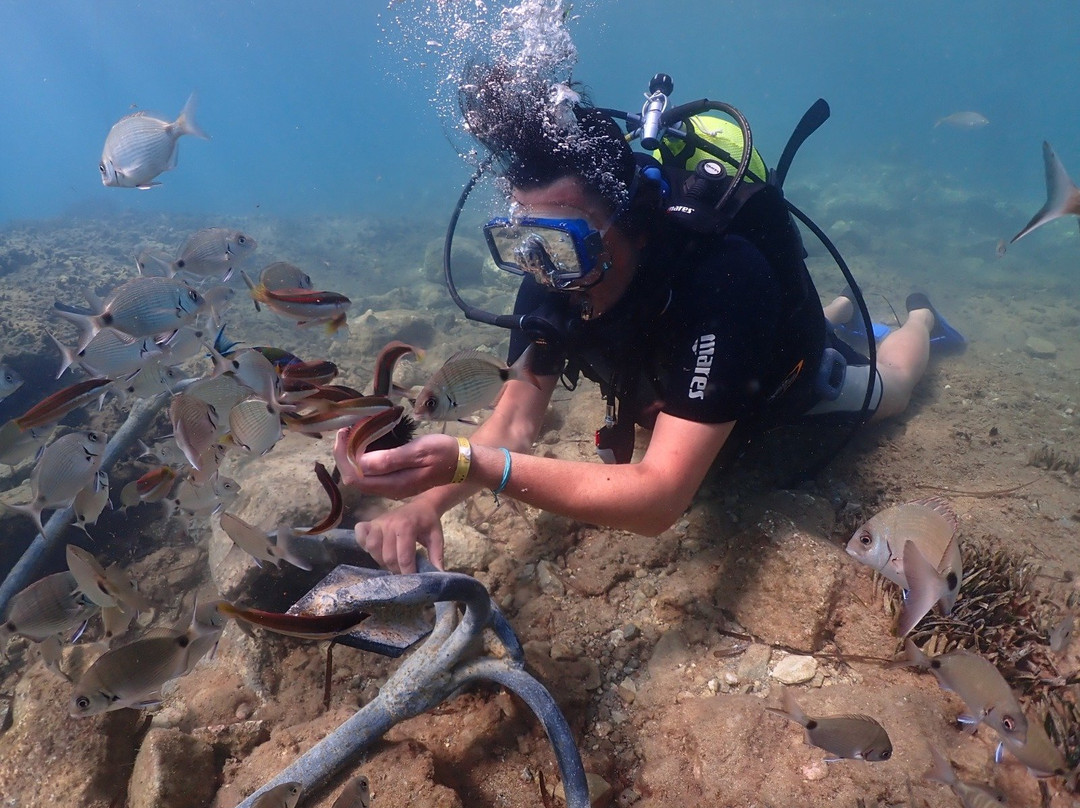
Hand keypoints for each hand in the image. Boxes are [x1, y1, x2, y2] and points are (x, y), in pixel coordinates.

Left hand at [332, 432, 460, 498]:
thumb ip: (389, 459)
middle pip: (354, 478)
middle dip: (344, 455)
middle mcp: (389, 490)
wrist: (464, 463)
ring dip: (352, 456)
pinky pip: (372, 472)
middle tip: (345, 430)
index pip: (355, 477)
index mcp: (394, 485)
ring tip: (351, 434)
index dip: (343, 457)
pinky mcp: (396, 480)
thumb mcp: (418, 452)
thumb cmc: (443, 453)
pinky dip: (363, 457)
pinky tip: (364, 442)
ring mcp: (393, 486)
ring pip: (362, 475)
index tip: (344, 433)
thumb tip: (359, 461)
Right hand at [354, 499, 444, 573]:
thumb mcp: (437, 538)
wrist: (421, 505)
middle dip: (396, 569)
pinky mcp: (371, 522)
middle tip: (404, 571)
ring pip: (373, 549)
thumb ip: (436, 556)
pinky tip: (375, 550)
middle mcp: (389, 524)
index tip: (412, 579)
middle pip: (388, 557)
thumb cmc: (428, 522)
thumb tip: (438, 575)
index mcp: (407, 527)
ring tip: (392, 562)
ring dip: (381, 560)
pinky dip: (364, 545)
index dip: (408, 572)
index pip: (404, 557)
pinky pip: (361, 536)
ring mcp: (378, 522)